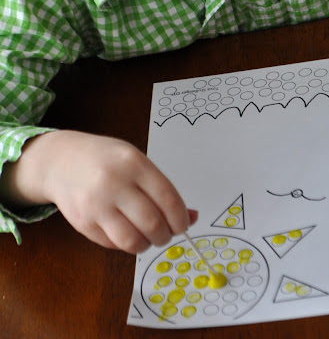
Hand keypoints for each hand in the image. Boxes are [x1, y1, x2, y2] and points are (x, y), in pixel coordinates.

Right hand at [6, 130, 197, 253]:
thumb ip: (161, 188)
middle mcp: (114, 183)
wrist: (62, 161)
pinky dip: (126, 244)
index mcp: (133, 163)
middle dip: (166, 235)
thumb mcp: (136, 161)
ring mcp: (96, 205)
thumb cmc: (105, 160)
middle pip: (152, 223)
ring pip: (132, 241)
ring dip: (147, 244)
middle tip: (166, 233)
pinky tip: (126, 231)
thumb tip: (191, 217)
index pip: (167, 198)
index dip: (181, 218)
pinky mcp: (83, 223)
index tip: (183, 224)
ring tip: (148, 236)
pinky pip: (113, 245)